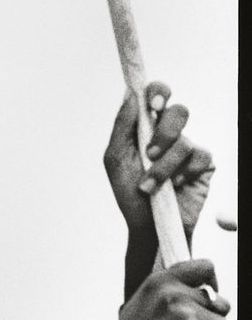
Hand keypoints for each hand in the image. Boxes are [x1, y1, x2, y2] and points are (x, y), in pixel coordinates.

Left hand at [104, 82, 214, 243]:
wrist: (147, 227)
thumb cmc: (129, 192)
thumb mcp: (116, 160)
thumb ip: (122, 126)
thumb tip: (130, 95)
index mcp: (146, 126)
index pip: (156, 96)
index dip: (158, 92)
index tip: (153, 105)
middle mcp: (168, 134)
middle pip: (178, 111)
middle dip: (163, 133)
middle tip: (149, 153)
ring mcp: (187, 149)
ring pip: (184, 141)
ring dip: (163, 166)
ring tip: (150, 185)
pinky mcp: (203, 166)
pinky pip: (201, 157)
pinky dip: (184, 172)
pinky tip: (175, 185)